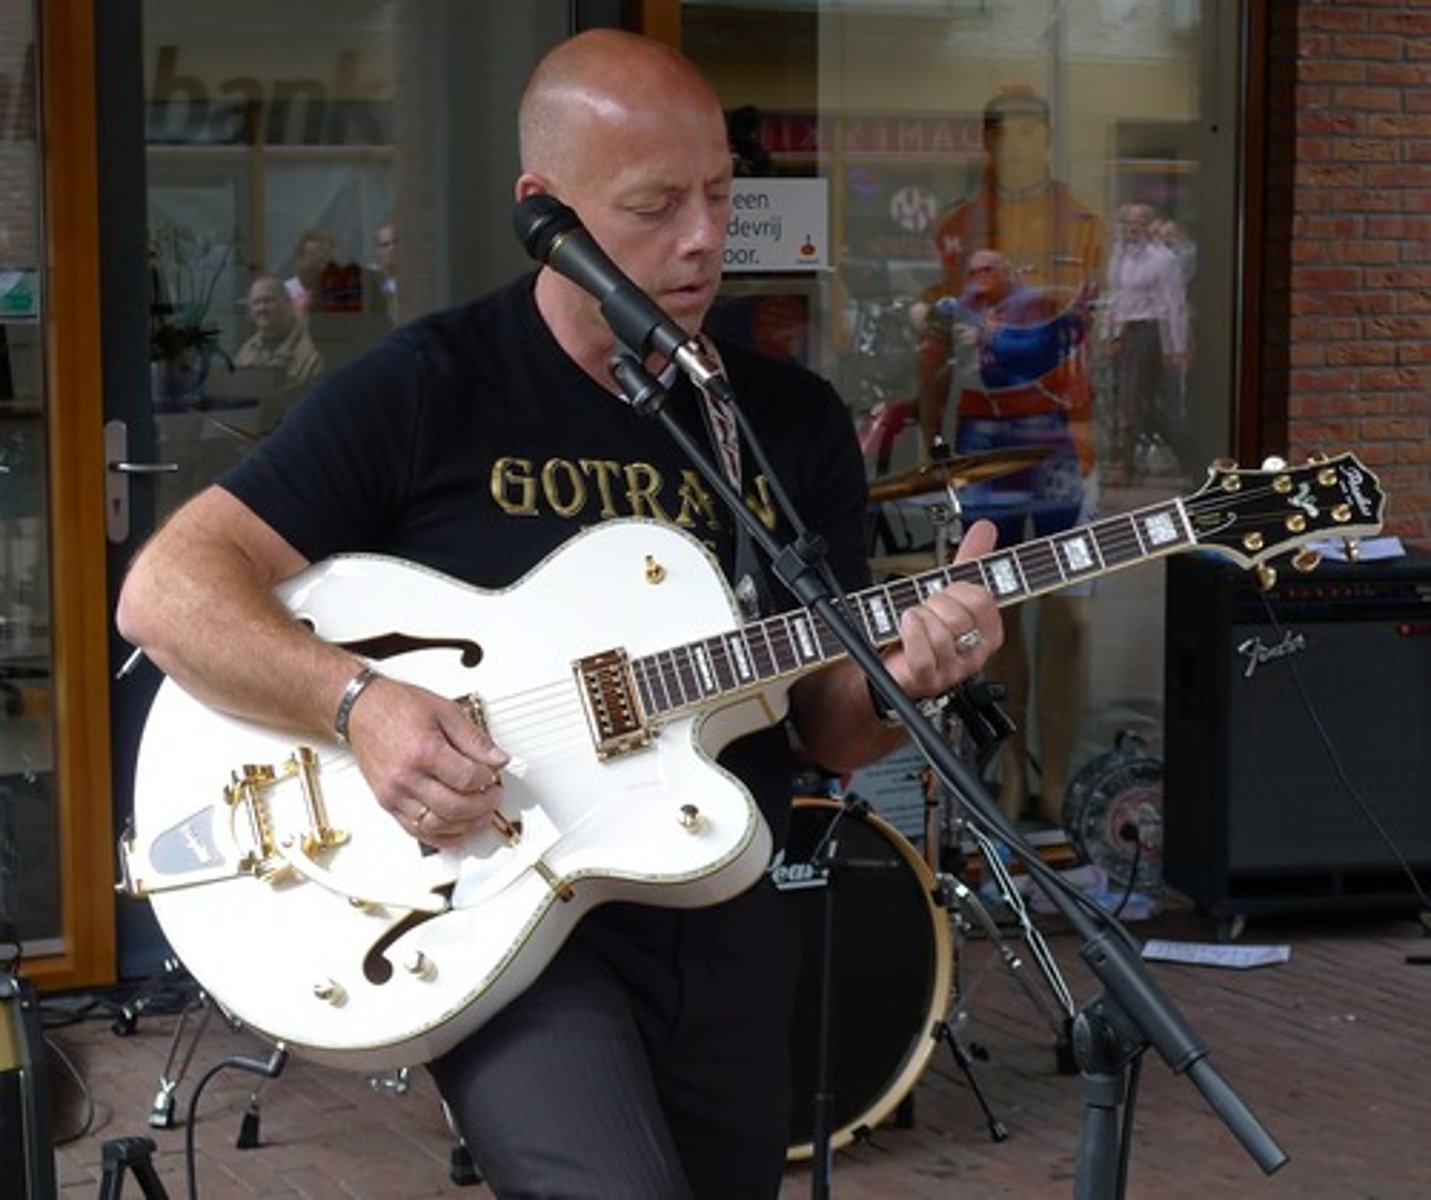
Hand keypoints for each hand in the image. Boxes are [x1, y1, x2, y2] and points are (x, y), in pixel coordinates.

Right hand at [346, 677, 509, 848]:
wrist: (361, 709)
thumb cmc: (397, 706)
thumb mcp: (445, 711)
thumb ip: (474, 739)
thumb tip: (498, 758)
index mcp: (423, 750)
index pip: (466, 778)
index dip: (487, 780)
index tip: (493, 774)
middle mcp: (406, 776)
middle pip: (454, 807)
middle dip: (482, 806)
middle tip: (493, 797)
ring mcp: (394, 793)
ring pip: (437, 826)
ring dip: (466, 825)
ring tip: (481, 815)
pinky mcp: (387, 803)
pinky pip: (416, 832)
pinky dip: (442, 837)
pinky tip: (458, 830)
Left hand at [881, 518, 1001, 700]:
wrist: (892, 660)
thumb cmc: (925, 628)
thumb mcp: (949, 591)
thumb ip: (970, 560)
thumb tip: (986, 528)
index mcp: (988, 633)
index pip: (982, 600)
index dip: (957, 589)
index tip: (946, 592)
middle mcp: (973, 654)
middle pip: (960, 616)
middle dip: (934, 604)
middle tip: (925, 610)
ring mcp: (951, 670)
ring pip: (940, 633)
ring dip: (918, 619)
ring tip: (913, 623)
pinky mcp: (926, 680)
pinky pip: (923, 654)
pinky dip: (911, 634)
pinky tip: (906, 625)